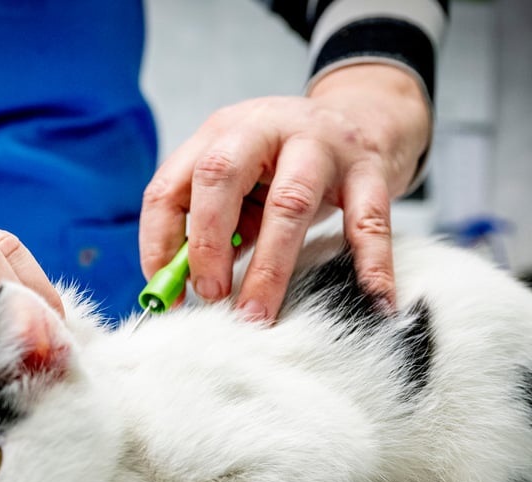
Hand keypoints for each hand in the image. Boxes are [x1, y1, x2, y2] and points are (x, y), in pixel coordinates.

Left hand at [140, 63, 430, 320]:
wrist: (364, 118)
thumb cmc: (287, 164)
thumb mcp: (243, 182)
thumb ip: (217, 225)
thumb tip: (188, 286)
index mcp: (220, 133)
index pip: (170, 185)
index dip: (159, 241)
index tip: (163, 292)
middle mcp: (264, 127)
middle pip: (219, 177)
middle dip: (207, 243)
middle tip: (210, 296)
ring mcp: (321, 143)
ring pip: (289, 202)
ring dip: (269, 267)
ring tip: (257, 314)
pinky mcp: (369, 167)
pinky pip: (368, 221)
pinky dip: (370, 265)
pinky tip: (373, 302)